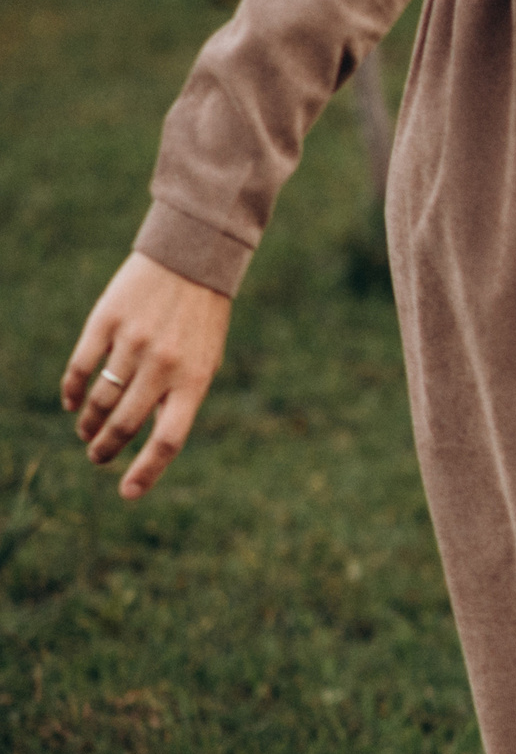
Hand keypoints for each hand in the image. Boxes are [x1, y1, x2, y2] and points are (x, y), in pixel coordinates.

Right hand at [62, 252, 233, 499]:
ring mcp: (133, 343)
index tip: (126, 493)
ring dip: (89, 422)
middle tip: (96, 456)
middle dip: (106, 447)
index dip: (147, 470)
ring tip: (86, 431)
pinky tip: (72, 402)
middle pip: (125, 424)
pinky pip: (80, 368)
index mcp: (195, 379)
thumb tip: (144, 436)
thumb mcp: (204, 360)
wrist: (191, 260)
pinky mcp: (106, 323)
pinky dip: (72, 391)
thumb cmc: (200, 320)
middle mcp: (164, 365)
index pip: (169, 439)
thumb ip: (178, 396)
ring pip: (100, 399)